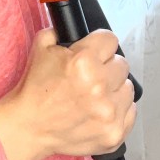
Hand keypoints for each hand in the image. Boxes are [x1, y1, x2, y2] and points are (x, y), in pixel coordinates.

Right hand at [0, 28, 136, 159]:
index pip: (110, 39)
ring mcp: (109, 112)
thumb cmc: (35, 90)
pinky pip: (130, 112)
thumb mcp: (41, 47)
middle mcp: (99, 86)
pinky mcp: (114, 133)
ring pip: (128, 88)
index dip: (99, 44)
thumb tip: (75, 26)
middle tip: (91, 76)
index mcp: (83, 61)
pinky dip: (118, 110)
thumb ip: (61, 31)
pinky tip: (100, 110)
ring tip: (95, 95)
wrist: (29, 127)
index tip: (95, 51)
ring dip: (114, 89)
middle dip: (107, 66)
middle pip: (122, 64)